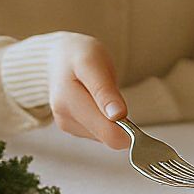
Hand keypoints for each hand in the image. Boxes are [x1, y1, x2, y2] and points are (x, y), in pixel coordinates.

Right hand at [47, 34, 128, 149]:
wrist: (58, 56)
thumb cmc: (79, 55)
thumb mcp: (94, 63)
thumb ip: (105, 91)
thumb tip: (118, 116)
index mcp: (68, 100)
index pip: (108, 133)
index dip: (130, 132)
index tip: (134, 117)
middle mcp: (65, 117)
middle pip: (108, 138)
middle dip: (122, 124)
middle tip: (118, 96)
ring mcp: (67, 123)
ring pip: (105, 137)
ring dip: (113, 120)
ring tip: (103, 94)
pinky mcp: (71, 127)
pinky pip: (99, 132)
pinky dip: (105, 119)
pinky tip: (97, 102)